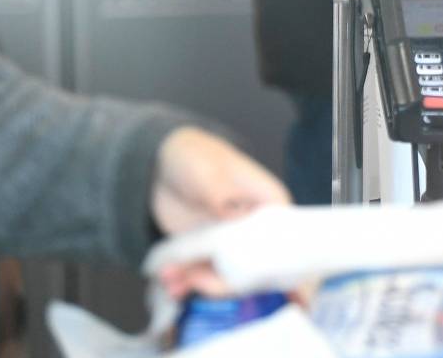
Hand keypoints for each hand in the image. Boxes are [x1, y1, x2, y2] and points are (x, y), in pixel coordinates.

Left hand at [150, 127, 289, 298]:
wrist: (161, 165)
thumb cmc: (195, 158)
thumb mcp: (207, 172)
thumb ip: (219, 193)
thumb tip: (232, 216)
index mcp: (268, 203)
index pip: (281, 239)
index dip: (268, 264)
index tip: (240, 279)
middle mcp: (254, 226)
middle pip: (254, 266)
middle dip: (223, 281)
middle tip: (194, 280)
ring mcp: (230, 241)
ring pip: (226, 275)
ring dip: (199, 284)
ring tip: (172, 283)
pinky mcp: (207, 250)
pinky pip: (203, 273)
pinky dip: (188, 282)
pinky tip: (170, 283)